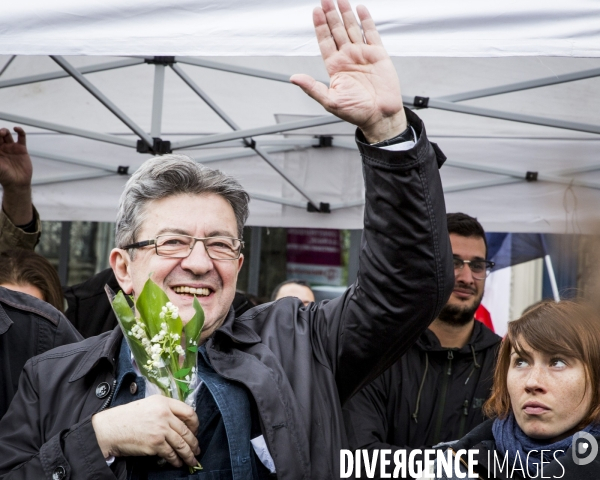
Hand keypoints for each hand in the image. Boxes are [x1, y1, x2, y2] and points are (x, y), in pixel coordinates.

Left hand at [0, 127, 31, 189]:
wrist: (17, 183)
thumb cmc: (4, 176)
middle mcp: (2, 148)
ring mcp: (12, 148)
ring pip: (7, 134)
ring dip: (5, 131)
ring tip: (3, 132)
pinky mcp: (22, 149)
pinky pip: (21, 137)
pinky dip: (20, 131)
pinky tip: (16, 129)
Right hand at [92, 396, 200, 467]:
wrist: (109, 429)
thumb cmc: (127, 417)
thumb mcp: (148, 405)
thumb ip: (165, 410)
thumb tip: (180, 422)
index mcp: (164, 402)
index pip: (188, 411)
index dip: (195, 423)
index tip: (195, 430)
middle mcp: (164, 414)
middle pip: (186, 430)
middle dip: (194, 442)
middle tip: (197, 449)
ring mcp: (160, 429)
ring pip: (181, 444)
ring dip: (188, 454)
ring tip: (192, 460)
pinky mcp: (155, 444)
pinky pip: (171, 454)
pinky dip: (176, 460)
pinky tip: (178, 463)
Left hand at [291, 0, 406, 142]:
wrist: (380, 116)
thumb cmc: (356, 112)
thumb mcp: (329, 102)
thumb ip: (312, 88)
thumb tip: (293, 78)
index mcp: (335, 67)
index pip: (325, 41)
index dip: (320, 26)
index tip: (316, 11)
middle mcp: (347, 58)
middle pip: (337, 30)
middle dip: (331, 15)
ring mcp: (362, 54)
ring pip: (352, 28)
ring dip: (346, 14)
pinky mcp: (378, 55)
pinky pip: (371, 34)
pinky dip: (366, 21)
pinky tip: (360, 9)